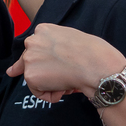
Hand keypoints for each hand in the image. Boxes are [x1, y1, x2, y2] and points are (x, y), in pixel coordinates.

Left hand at [6, 23, 125, 103]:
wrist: (96, 66)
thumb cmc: (95, 53)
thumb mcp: (72, 38)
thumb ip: (59, 44)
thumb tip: (57, 56)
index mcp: (43, 30)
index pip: (35, 47)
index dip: (43, 60)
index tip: (39, 68)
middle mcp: (32, 41)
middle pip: (30, 61)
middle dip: (44, 72)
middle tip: (63, 76)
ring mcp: (29, 58)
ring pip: (35, 76)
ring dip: (50, 83)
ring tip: (68, 81)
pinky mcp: (30, 75)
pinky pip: (38, 92)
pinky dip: (51, 95)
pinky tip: (65, 89)